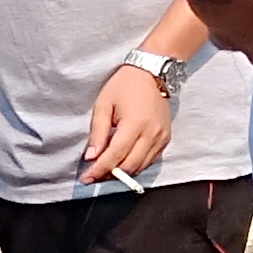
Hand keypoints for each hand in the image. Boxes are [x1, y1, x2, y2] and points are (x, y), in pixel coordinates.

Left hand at [83, 64, 174, 183]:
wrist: (153, 73)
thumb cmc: (124, 86)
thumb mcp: (103, 104)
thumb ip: (98, 132)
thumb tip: (92, 157)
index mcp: (135, 123)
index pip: (115, 155)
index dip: (99, 170)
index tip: (86, 179)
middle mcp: (152, 134)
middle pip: (129, 166)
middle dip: (110, 175)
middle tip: (94, 176)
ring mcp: (161, 138)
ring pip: (140, 167)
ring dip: (122, 174)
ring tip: (105, 171)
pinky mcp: (166, 139)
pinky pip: (150, 161)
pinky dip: (135, 166)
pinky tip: (122, 162)